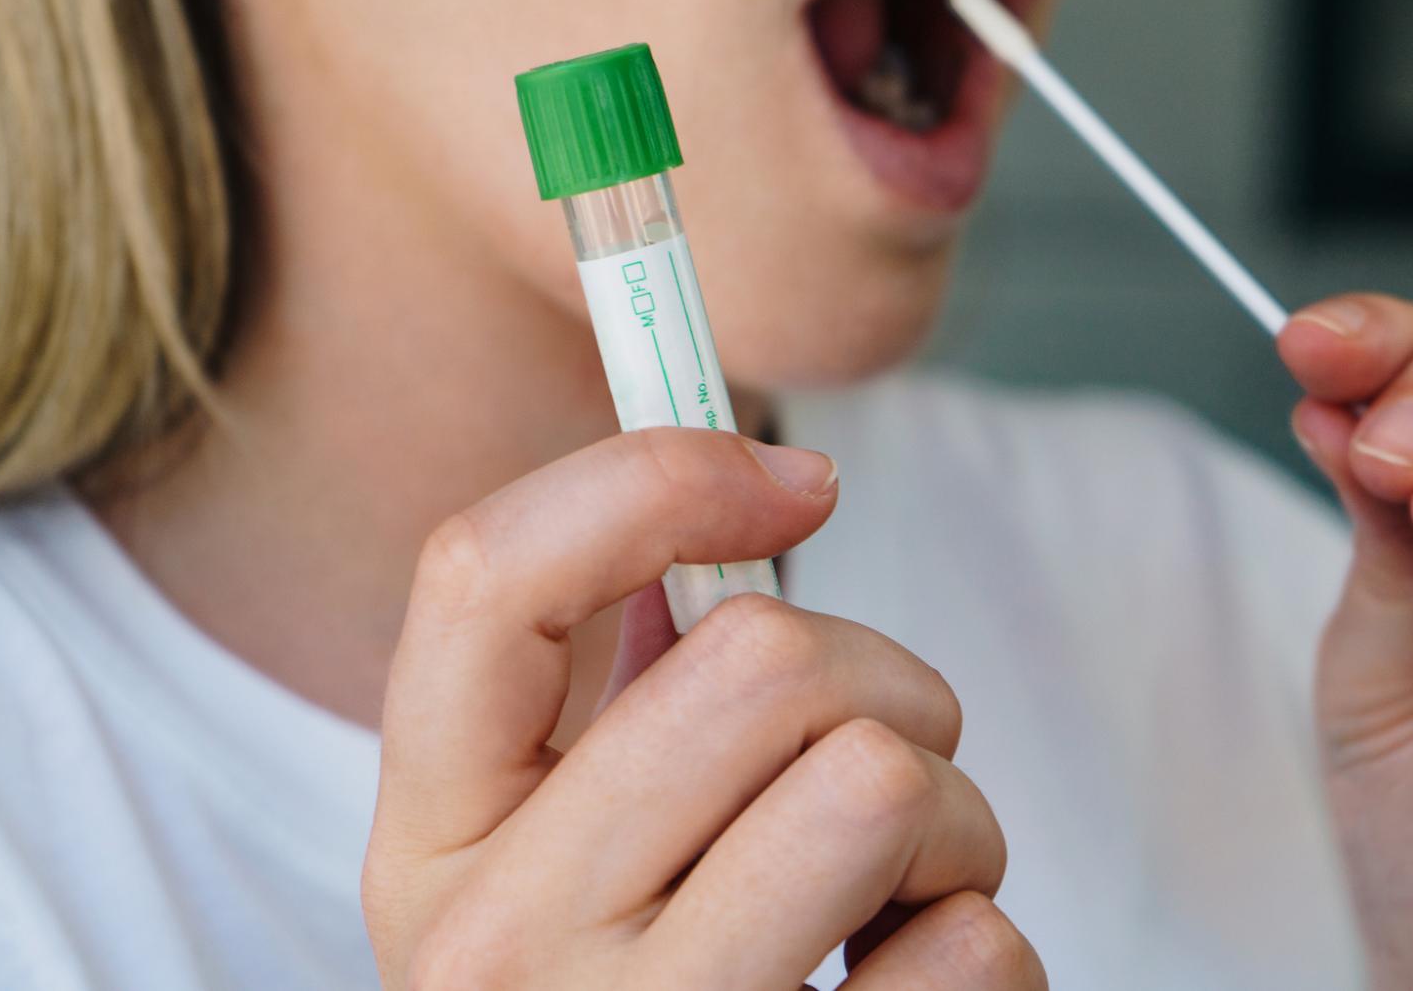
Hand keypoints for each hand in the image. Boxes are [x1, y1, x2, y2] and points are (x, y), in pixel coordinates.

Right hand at [363, 429, 1042, 989]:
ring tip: (891, 890)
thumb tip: (754, 480)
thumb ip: (623, 678)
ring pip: (884, 782)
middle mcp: (499, 948)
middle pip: (761, 661)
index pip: (483, 574)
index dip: (659, 473)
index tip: (798, 478)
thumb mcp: (579, 838)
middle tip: (876, 762)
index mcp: (431, 841)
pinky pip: (974, 946)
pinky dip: (981, 942)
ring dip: (948, 819)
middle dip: (883, 682)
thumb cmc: (657, 977)